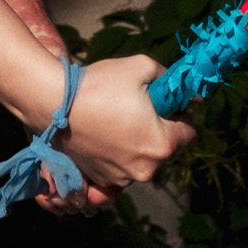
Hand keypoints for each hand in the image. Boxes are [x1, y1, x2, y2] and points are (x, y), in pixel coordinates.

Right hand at [46, 53, 192, 211]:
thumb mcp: (142, 67)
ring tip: (115, 117)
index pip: (190, 133)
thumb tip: (194, 95)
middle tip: (138, 107)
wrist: (52, 103)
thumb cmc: (100, 84)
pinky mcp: (101, 179)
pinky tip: (103, 131)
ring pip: (143, 158)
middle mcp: (145, 169)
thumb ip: (172, 80)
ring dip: (137, 142)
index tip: (164, 102)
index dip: (180, 114)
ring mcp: (121, 178)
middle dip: (158, 129)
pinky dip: (117, 152)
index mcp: (162, 145)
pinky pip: (121, 166)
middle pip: (166, 149)